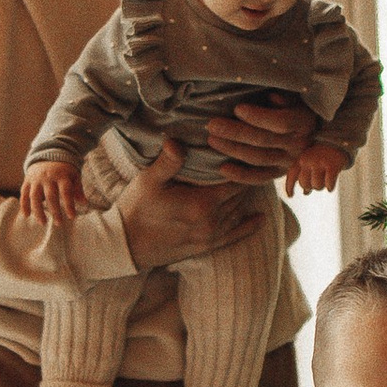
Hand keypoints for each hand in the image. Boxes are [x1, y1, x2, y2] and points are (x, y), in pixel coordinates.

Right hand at [20, 162, 82, 224]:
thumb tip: (84, 203)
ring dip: (38, 211)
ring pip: (35, 196)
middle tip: (59, 223)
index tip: (72, 217)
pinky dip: (24, 205)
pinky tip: (26, 216)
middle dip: (55, 211)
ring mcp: (36, 179)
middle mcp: (48, 177)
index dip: (69, 204)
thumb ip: (78, 189)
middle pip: (51, 196)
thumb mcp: (74, 176)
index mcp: (62, 176)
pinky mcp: (27, 181)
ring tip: (43, 223)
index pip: (66, 191)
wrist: (47, 156)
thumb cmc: (64, 170)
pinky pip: (24, 194)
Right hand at [114, 139, 245, 268]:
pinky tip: (261, 218)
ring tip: (254, 178)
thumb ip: (168, 162)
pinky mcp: (206, 246)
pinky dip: (250, 226)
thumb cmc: (135, 209)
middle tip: (254, 160)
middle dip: (246, 177)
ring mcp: (211, 236)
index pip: (236, 180)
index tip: (247, 149)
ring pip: (239, 211)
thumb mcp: (148, 181)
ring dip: (246, 196)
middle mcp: (212, 222)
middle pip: (240, 195)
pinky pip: (235, 235)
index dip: (243, 164)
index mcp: (202, 204)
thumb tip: (177, 140)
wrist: (126, 245)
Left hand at [202, 97, 310, 181]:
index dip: (259, 116)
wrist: (302, 126)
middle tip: (212, 125)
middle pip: (264, 140)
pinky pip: (259, 178)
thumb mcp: (293, 94)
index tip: (237, 108)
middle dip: (236, 132)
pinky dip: (240, 175)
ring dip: (233, 150)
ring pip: (258, 159)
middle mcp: (299, 145)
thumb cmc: (292, 102)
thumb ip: (284, 96)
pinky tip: (222, 168)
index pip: (282, 122)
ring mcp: (288, 162)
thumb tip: (273, 97)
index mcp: (304, 122)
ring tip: (212, 139)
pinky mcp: (278, 173)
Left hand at [290, 140, 345, 193]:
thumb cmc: (324, 154)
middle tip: (319, 182)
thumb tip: (305, 193)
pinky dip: (330, 187)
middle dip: (311, 187)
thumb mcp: (313, 162)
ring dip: (322, 186)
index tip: (290, 196)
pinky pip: (329, 184)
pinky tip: (331, 187)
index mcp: (301, 159)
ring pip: (317, 186)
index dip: (289, 187)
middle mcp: (308, 160)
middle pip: (305, 184)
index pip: (292, 175)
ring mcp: (319, 162)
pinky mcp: (332, 165)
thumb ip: (307, 176)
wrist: (341, 141)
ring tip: (326, 180)